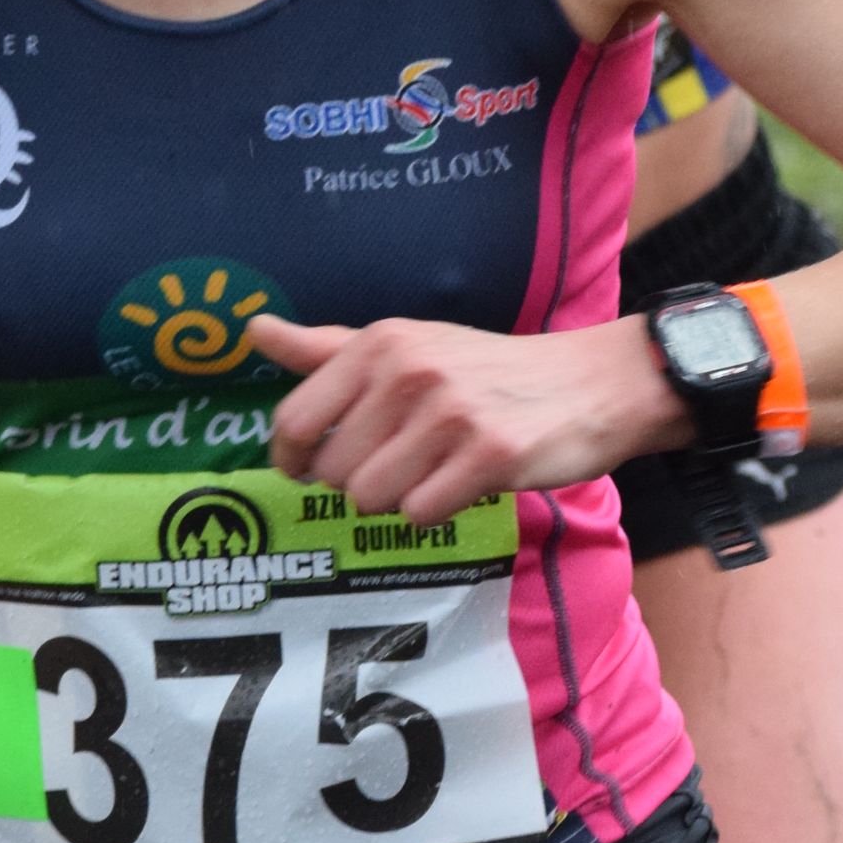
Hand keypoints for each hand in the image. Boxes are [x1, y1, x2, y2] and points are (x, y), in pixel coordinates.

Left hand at [253, 311, 678, 521]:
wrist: (589, 384)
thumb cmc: (486, 370)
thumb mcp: (406, 344)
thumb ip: (326, 347)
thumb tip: (252, 329)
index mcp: (380, 343)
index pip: (293, 422)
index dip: (292, 459)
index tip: (309, 467)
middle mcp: (410, 371)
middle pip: (332, 473)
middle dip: (359, 480)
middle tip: (402, 461)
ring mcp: (451, 414)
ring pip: (371, 499)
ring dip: (398, 499)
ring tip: (433, 470)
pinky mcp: (490, 456)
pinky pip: (420, 513)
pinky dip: (436, 509)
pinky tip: (463, 482)